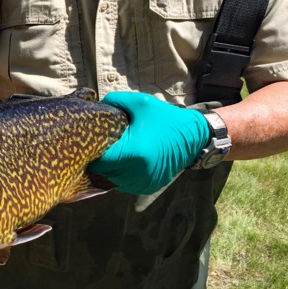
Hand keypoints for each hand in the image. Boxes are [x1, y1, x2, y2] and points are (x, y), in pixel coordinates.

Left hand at [87, 91, 209, 194]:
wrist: (193, 137)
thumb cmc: (165, 118)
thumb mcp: (140, 102)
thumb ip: (114, 100)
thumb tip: (96, 106)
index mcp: (132, 153)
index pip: (98, 160)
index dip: (93, 149)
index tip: (94, 139)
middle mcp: (136, 173)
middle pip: (102, 171)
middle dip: (101, 158)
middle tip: (105, 144)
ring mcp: (142, 183)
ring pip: (112, 179)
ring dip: (111, 168)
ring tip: (118, 151)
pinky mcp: (147, 188)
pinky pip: (124, 183)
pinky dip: (122, 173)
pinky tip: (128, 160)